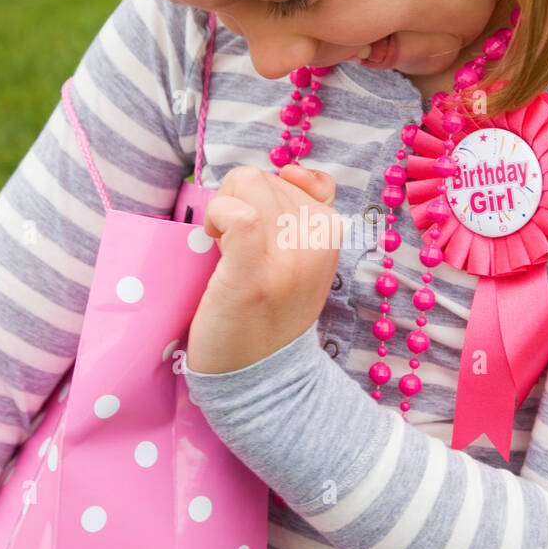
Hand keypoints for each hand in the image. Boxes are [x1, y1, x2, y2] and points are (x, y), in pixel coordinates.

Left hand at [186, 162, 340, 373]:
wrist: (260, 377)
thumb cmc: (270, 310)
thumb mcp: (306, 257)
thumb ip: (306, 210)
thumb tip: (294, 170)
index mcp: (332, 230)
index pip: (291, 177)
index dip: (261, 198)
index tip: (258, 235)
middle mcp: (318, 239)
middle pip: (260, 177)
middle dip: (240, 204)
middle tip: (241, 253)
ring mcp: (289, 256)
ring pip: (245, 184)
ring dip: (224, 213)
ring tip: (230, 256)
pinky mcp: (253, 273)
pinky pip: (237, 214)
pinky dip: (219, 218)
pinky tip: (215, 245)